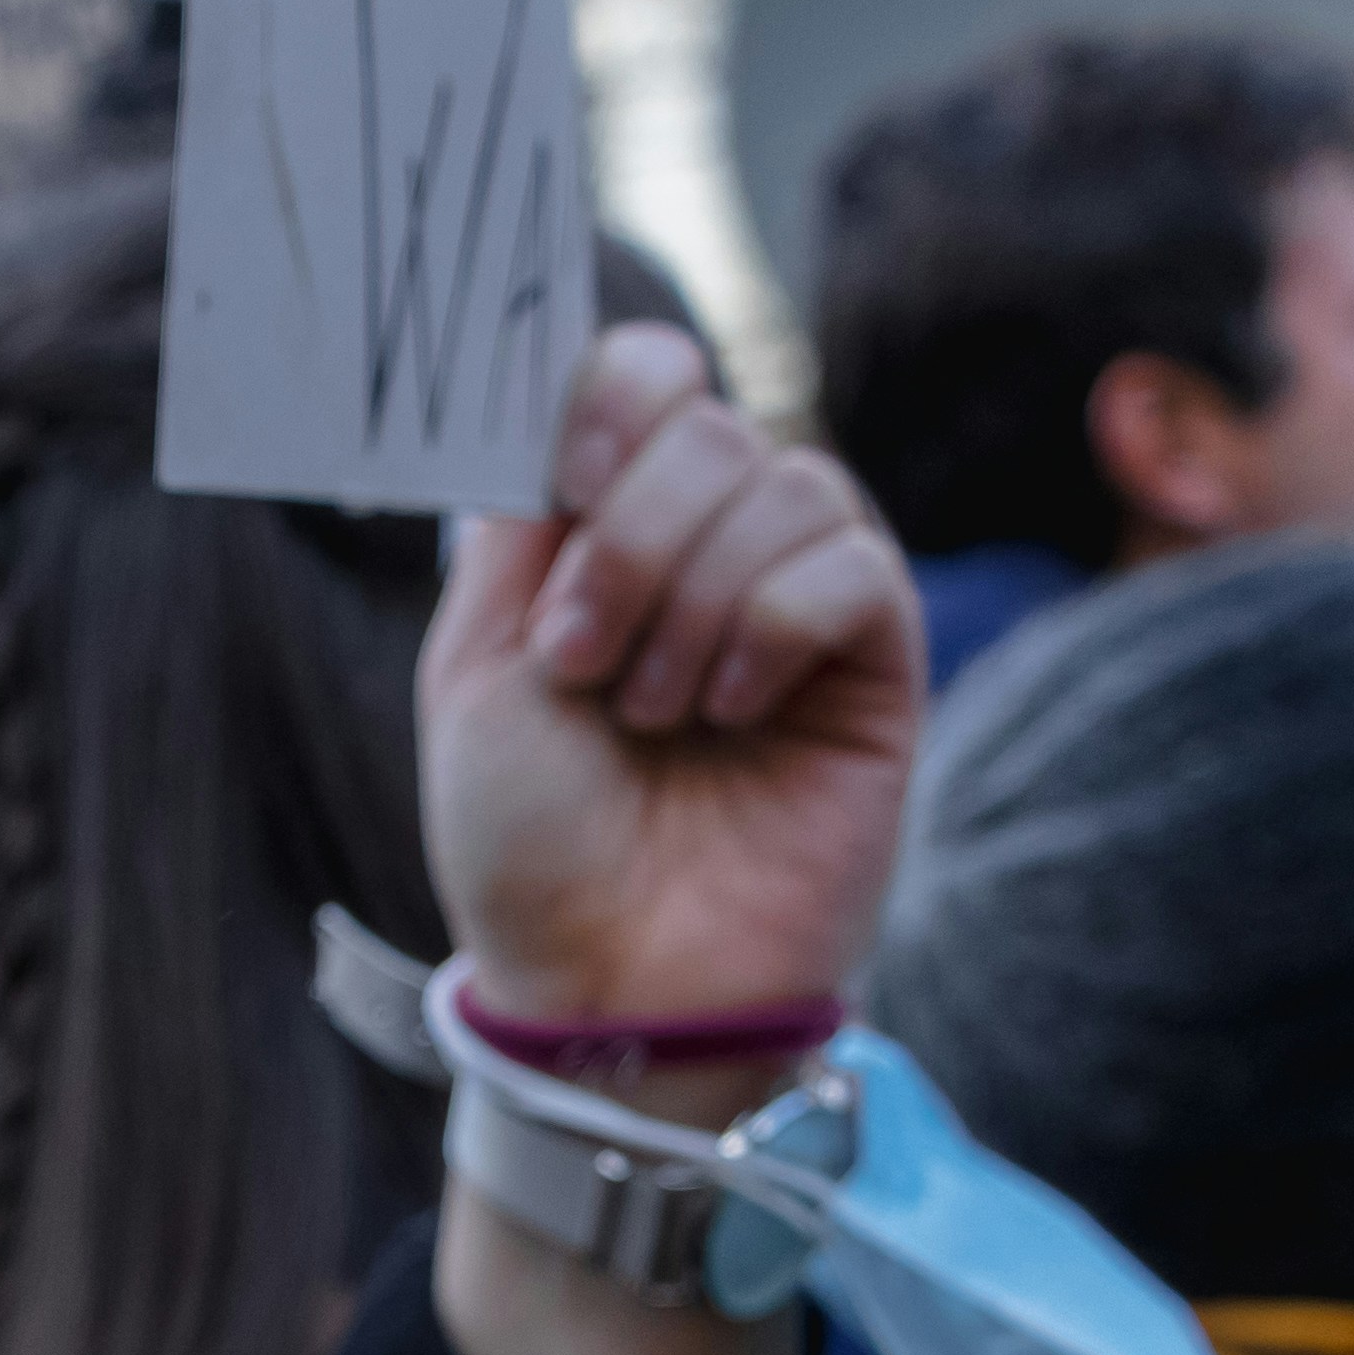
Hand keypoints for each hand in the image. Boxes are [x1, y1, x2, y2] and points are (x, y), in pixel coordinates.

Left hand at [422, 324, 922, 1042]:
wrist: (606, 979)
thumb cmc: (531, 842)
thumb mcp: (476, 672)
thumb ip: (514, 528)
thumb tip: (544, 398)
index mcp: (608, 531)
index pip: (644, 375)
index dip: (612, 392)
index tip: (565, 481)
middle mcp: (711, 545)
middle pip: (707, 425)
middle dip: (631, 538)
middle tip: (580, 663)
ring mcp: (800, 595)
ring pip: (787, 484)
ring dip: (694, 601)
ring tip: (653, 714)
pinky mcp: (876, 658)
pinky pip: (849, 565)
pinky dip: (771, 629)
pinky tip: (731, 714)